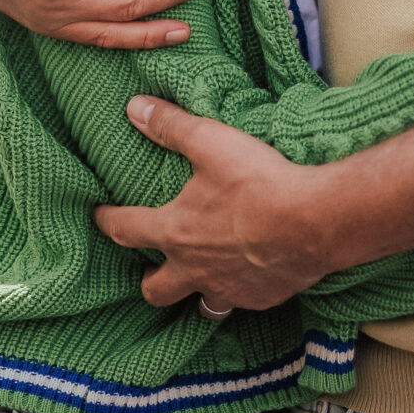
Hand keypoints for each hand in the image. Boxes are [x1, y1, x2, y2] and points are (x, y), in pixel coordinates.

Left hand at [91, 97, 334, 311]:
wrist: (315, 222)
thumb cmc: (259, 181)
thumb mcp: (210, 142)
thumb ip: (170, 126)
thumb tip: (134, 107)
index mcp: (175, 232)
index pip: (126, 229)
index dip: (107, 220)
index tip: (99, 216)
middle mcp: (194, 269)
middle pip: (156, 288)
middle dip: (149, 280)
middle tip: (151, 267)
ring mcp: (228, 288)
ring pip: (201, 305)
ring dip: (196, 292)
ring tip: (202, 279)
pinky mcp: (260, 298)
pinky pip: (241, 302)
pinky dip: (240, 291)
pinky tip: (249, 276)